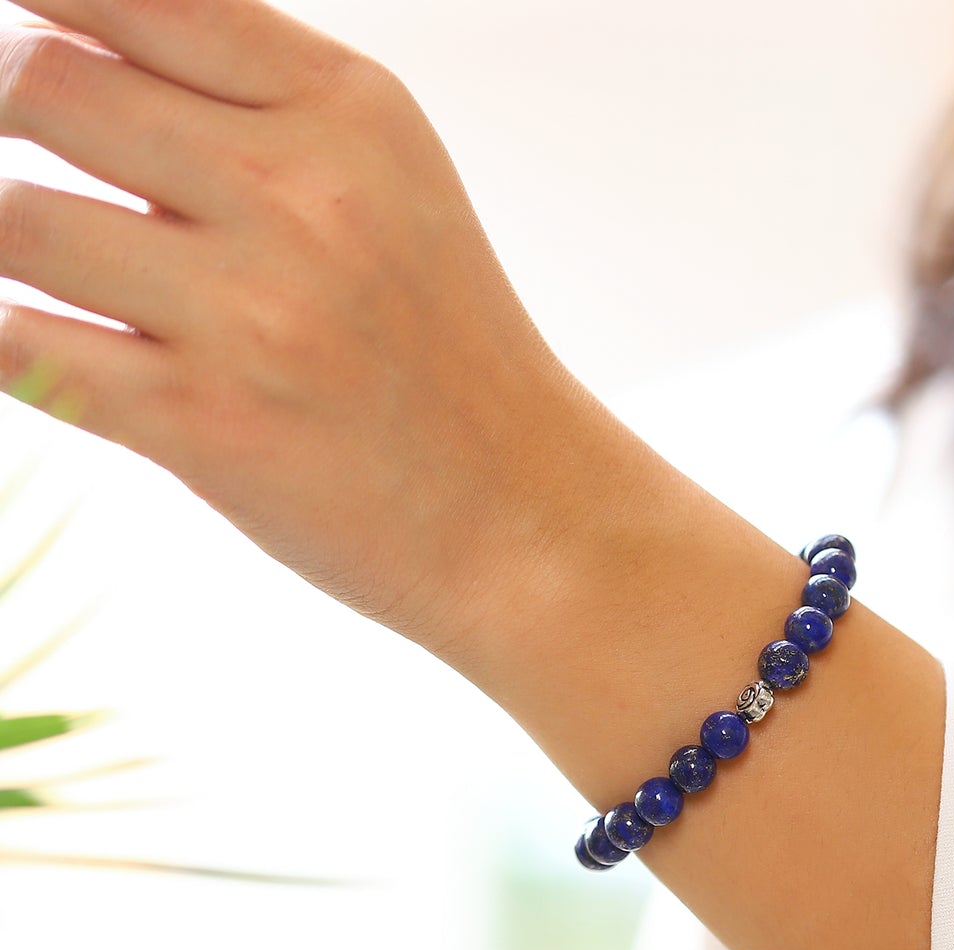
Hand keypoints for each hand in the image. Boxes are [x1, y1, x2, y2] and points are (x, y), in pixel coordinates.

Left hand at [0, 0, 572, 648]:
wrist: (523, 514)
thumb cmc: (449, 357)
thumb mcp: (392, 187)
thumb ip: (257, 105)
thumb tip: (79, 48)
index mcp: (349, 112)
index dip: (44, 6)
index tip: (20, 37)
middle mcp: (300, 196)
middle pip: (43, 86)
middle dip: (2, 111)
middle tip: (15, 145)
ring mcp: (251, 314)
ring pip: (14, 221)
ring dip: (12, 245)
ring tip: (66, 273)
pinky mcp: (206, 425)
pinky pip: (24, 349)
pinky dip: (17, 346)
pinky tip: (61, 352)